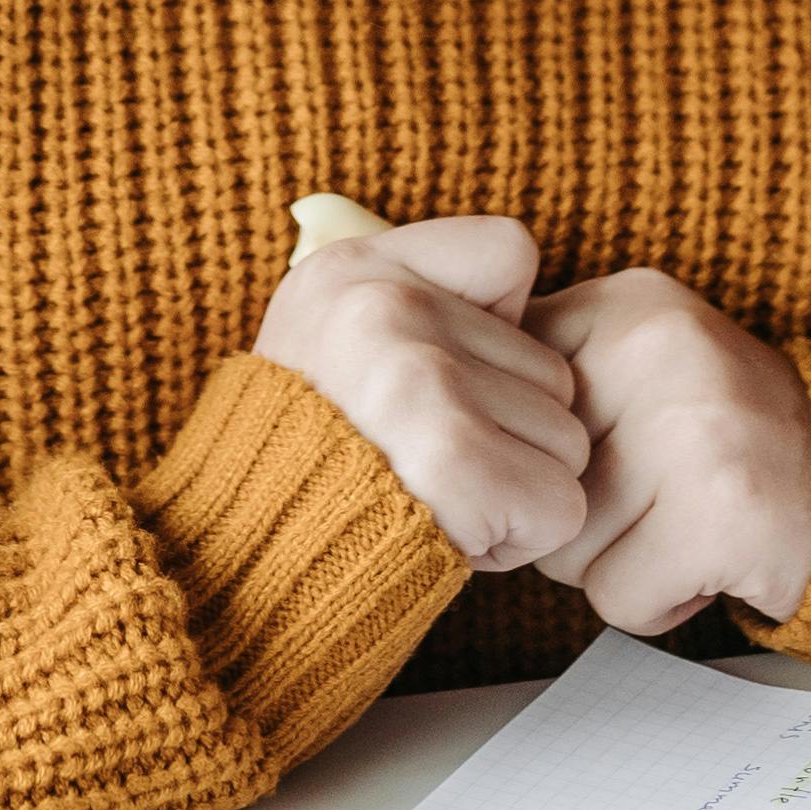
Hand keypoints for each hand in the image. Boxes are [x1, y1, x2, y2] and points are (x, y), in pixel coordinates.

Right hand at [255, 210, 589, 574]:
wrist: (245, 556)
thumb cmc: (307, 455)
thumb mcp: (323, 328)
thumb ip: (413, 297)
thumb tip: (516, 310)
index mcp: (356, 267)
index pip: (511, 252)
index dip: (499, 329)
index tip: (438, 379)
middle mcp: (389, 310)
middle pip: (553, 369)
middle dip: (510, 428)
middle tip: (431, 458)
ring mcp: (422, 382)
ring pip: (564, 439)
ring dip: (516, 485)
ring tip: (437, 494)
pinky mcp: (455, 464)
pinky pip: (561, 506)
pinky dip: (521, 538)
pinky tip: (455, 532)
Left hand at [525, 266, 810, 634]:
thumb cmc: (719, 439)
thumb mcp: (634, 361)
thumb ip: (545, 369)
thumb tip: (435, 422)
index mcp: (624, 306)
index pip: (495, 401)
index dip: (528, 453)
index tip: (590, 454)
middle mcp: (658, 349)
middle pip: (525, 479)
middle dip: (574, 513)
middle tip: (654, 491)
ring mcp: (695, 428)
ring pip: (562, 548)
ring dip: (613, 560)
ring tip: (679, 520)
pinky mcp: (724, 515)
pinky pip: (615, 598)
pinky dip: (655, 601)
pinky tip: (704, 560)